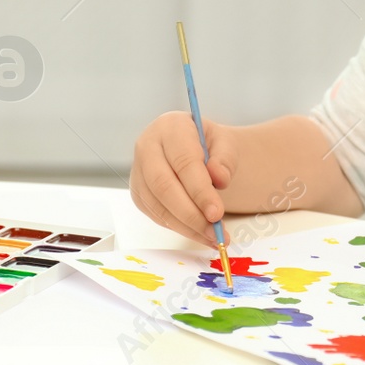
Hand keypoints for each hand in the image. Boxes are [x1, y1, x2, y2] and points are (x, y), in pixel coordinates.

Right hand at [130, 111, 237, 244]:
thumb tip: (219, 178)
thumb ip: (225, 159)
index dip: (200, 191)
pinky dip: (180, 228)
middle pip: (164, 186)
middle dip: (191, 213)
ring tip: (213, 237)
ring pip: (158, 205)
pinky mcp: (138, 193)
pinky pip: (157, 216)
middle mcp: (146, 147)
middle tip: (214, 231)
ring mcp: (138, 172)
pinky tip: (200, 233)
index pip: (183, 163)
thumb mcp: (225, 143)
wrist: (193, 149)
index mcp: (169, 127)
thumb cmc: (208, 146)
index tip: (217, 213)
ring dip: (186, 226)